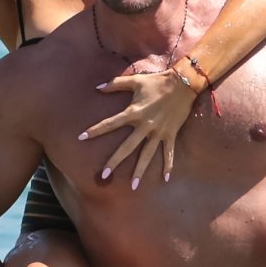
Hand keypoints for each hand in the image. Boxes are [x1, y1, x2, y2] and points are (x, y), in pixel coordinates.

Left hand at [78, 70, 195, 187]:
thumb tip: (97, 87)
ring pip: (147, 155)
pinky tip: (165, 178)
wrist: (184, 83)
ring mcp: (158, 132)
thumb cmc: (157, 81)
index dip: (95, 130)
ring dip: (139, 170)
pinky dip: (168, 165)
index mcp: (134, 112)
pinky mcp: (170, 134)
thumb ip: (115, 84)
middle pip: (127, 147)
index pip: (110, 123)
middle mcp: (145, 125)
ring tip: (133, 186)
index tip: (81, 138)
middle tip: (104, 175)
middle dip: (115, 161)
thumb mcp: (135, 80)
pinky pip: (169, 152)